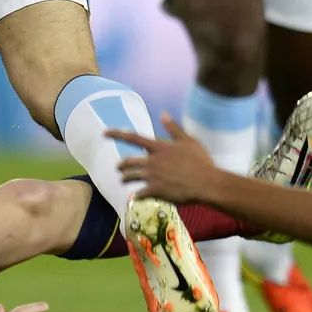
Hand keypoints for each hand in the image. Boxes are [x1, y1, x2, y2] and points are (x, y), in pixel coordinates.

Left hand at [110, 113, 229, 202]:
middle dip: (121, 165)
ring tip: (123, 180)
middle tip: (119, 168)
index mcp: (159, 147)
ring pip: (130, 177)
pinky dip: (136, 195)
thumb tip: (163, 114)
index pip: (133, 138)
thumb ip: (173, 128)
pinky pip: (138, 194)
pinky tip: (137, 197)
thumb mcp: (188, 141)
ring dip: (124, 179)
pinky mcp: (155, 191)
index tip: (104, 133)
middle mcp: (152, 161)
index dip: (117, 134)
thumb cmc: (200, 161)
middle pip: (128, 161)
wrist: (206, 183)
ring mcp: (152, 176)